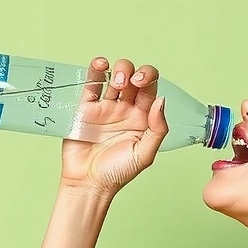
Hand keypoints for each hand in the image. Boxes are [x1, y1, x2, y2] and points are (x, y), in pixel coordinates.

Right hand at [59, 57, 167, 196]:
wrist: (89, 183)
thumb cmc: (118, 173)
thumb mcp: (144, 154)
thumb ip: (157, 129)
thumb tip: (161, 101)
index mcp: (143, 118)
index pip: (150, 89)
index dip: (148, 78)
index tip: (140, 82)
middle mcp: (126, 109)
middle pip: (133, 78)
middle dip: (132, 72)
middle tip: (127, 82)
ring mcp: (105, 107)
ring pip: (113, 77)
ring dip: (117, 70)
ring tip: (116, 80)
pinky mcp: (85, 109)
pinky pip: (91, 85)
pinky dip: (95, 71)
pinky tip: (100, 65)